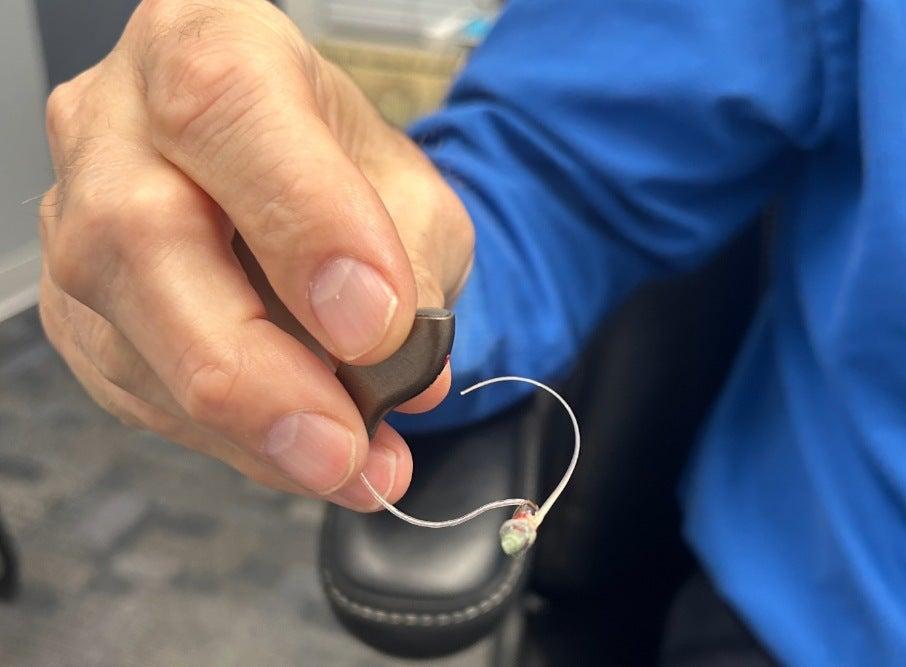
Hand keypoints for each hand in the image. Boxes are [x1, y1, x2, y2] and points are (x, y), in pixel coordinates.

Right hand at [37, 0, 473, 508]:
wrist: (278, 170)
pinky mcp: (76, 304)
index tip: (375, 326)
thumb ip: (413, 263)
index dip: (303, 226)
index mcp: (210, 44)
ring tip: (344, 463)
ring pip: (126, 331)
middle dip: (253, 367)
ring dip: (247, 426)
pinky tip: (289, 449)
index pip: (228, 112)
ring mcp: (76, 214)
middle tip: (341, 443)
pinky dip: (224, 438)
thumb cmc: (335, 160)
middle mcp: (118, 121)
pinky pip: (131, 386)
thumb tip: (405, 368)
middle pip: (142, 233)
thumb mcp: (404, 184)